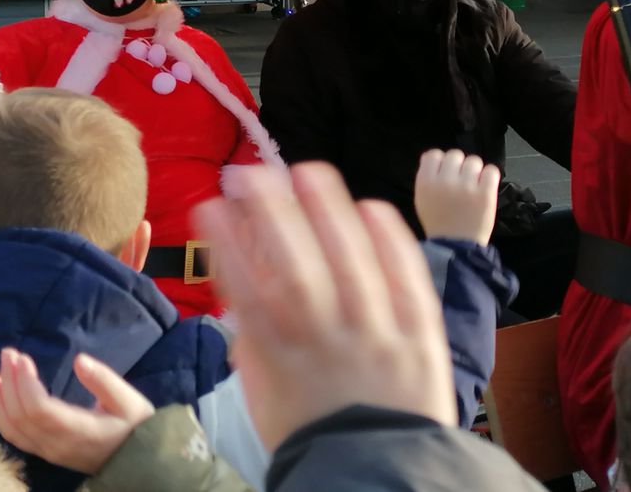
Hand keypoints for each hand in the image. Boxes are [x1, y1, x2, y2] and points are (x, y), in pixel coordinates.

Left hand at [0, 347, 153, 474]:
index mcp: (77, 431)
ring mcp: (48, 451)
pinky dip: (1, 413)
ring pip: (11, 429)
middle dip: (8, 383)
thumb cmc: (136, 426)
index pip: (39, 409)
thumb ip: (104, 380)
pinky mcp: (45, 451)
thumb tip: (79, 360)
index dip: (25, 383)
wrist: (137, 460)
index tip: (23, 357)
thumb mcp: (129, 400)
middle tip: (8, 353)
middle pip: (20, 416)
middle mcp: (56, 444)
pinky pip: (14, 435)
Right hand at [193, 162, 456, 450]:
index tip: (209, 207)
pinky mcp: (420, 339)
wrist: (379, 477)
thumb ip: (254, 342)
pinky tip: (373, 206)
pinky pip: (406, 283)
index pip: (247, 296)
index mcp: (283, 367)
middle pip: (297, 271)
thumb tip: (241, 288)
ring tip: (307, 170)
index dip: (225, 246)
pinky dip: (390, 242)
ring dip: (328, 212)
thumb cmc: (315, 431)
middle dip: (271, 216)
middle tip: (250, 173)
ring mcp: (378, 340)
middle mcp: (329, 348)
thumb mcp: (267, 396)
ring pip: (351, 266)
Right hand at [415, 149, 499, 245]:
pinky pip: (491, 170)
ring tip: (473, 188)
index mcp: (425, 182)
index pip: (434, 155)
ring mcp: (466, 186)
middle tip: (461, 182)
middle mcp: (444, 180)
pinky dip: (489, 177)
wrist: (456, 248)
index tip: (446, 173)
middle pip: (455, 154)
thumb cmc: (438, 224)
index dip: (441, 162)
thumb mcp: (422, 200)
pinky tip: (485, 188)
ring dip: (475, 172)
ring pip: (474, 161)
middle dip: (459, 166)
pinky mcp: (485, 193)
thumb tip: (434, 158)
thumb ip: (426, 178)